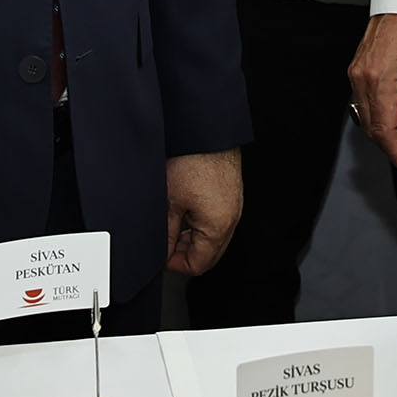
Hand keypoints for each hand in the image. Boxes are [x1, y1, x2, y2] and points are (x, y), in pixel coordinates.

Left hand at [163, 149, 242, 275]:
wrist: (207, 132)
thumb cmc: (191, 159)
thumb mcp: (170, 202)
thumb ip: (167, 234)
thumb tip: (162, 252)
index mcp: (218, 226)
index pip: (199, 265)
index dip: (176, 265)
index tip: (162, 257)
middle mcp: (232, 219)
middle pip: (210, 255)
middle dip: (186, 254)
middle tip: (166, 246)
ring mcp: (234, 207)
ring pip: (215, 239)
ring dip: (194, 239)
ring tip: (173, 228)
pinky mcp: (232, 195)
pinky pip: (219, 221)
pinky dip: (203, 224)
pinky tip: (186, 212)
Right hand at [348, 13, 396, 178]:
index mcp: (380, 81)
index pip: (386, 131)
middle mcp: (362, 80)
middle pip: (373, 129)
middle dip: (394, 150)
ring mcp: (356, 76)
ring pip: (368, 119)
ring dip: (387, 137)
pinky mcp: (356, 72)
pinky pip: (365, 105)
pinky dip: (380, 120)